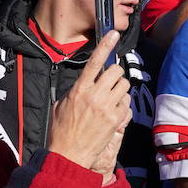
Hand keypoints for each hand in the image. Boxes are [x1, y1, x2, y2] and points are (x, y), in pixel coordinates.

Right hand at [47, 31, 130, 169]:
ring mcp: (107, 107)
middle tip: (110, 81)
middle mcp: (95, 95)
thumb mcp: (61, 104)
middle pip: (116, 71)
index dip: (105, 45)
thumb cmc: (61, 130)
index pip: (95, 61)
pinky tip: (113, 112)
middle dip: (115, 74)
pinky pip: (126, 103)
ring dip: (120, 88)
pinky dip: (122, 104)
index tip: (113, 33)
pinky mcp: (116, 119)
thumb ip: (75, 90)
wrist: (69, 154)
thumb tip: (85, 82)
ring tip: (111, 98)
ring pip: (124, 86)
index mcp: (79, 89)